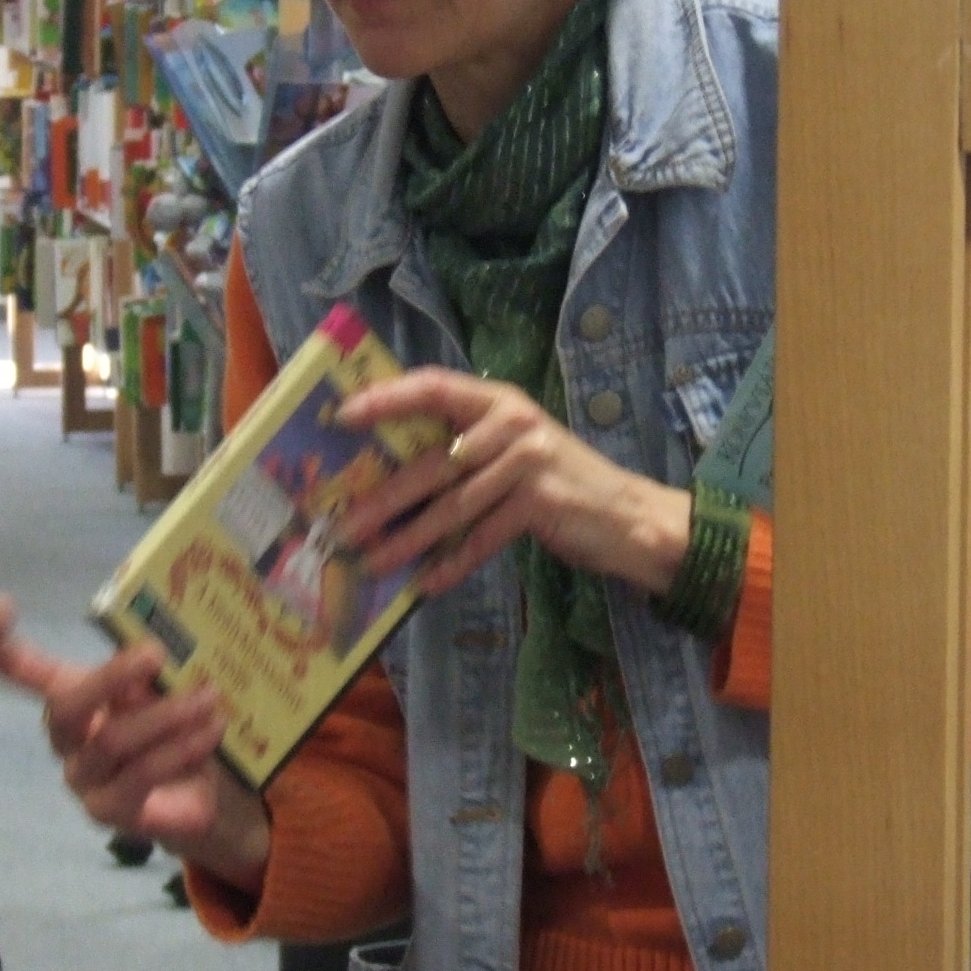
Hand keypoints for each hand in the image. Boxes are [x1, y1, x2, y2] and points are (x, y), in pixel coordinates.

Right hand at [0, 596, 271, 889]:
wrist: (204, 795)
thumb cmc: (175, 727)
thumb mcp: (165, 689)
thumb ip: (153, 671)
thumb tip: (155, 648)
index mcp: (71, 697)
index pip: (18, 672)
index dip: (0, 644)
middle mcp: (67, 739)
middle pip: (64, 708)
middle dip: (109, 676)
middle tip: (156, 653)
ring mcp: (84, 780)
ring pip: (113, 741)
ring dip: (168, 714)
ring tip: (210, 697)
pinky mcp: (111, 812)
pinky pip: (142, 776)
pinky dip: (182, 748)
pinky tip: (211, 731)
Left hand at [335, 368, 691, 600]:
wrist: (628, 517)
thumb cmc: (559, 484)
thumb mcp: (513, 451)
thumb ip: (465, 451)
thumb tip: (390, 476)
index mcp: (498, 401)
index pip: (434, 387)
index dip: (386, 398)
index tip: (342, 416)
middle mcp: (512, 423)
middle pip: (432, 462)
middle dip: (383, 498)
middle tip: (342, 525)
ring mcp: (529, 461)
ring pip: (452, 506)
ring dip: (408, 540)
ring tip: (372, 563)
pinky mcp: (541, 502)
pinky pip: (482, 537)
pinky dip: (452, 563)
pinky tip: (425, 583)